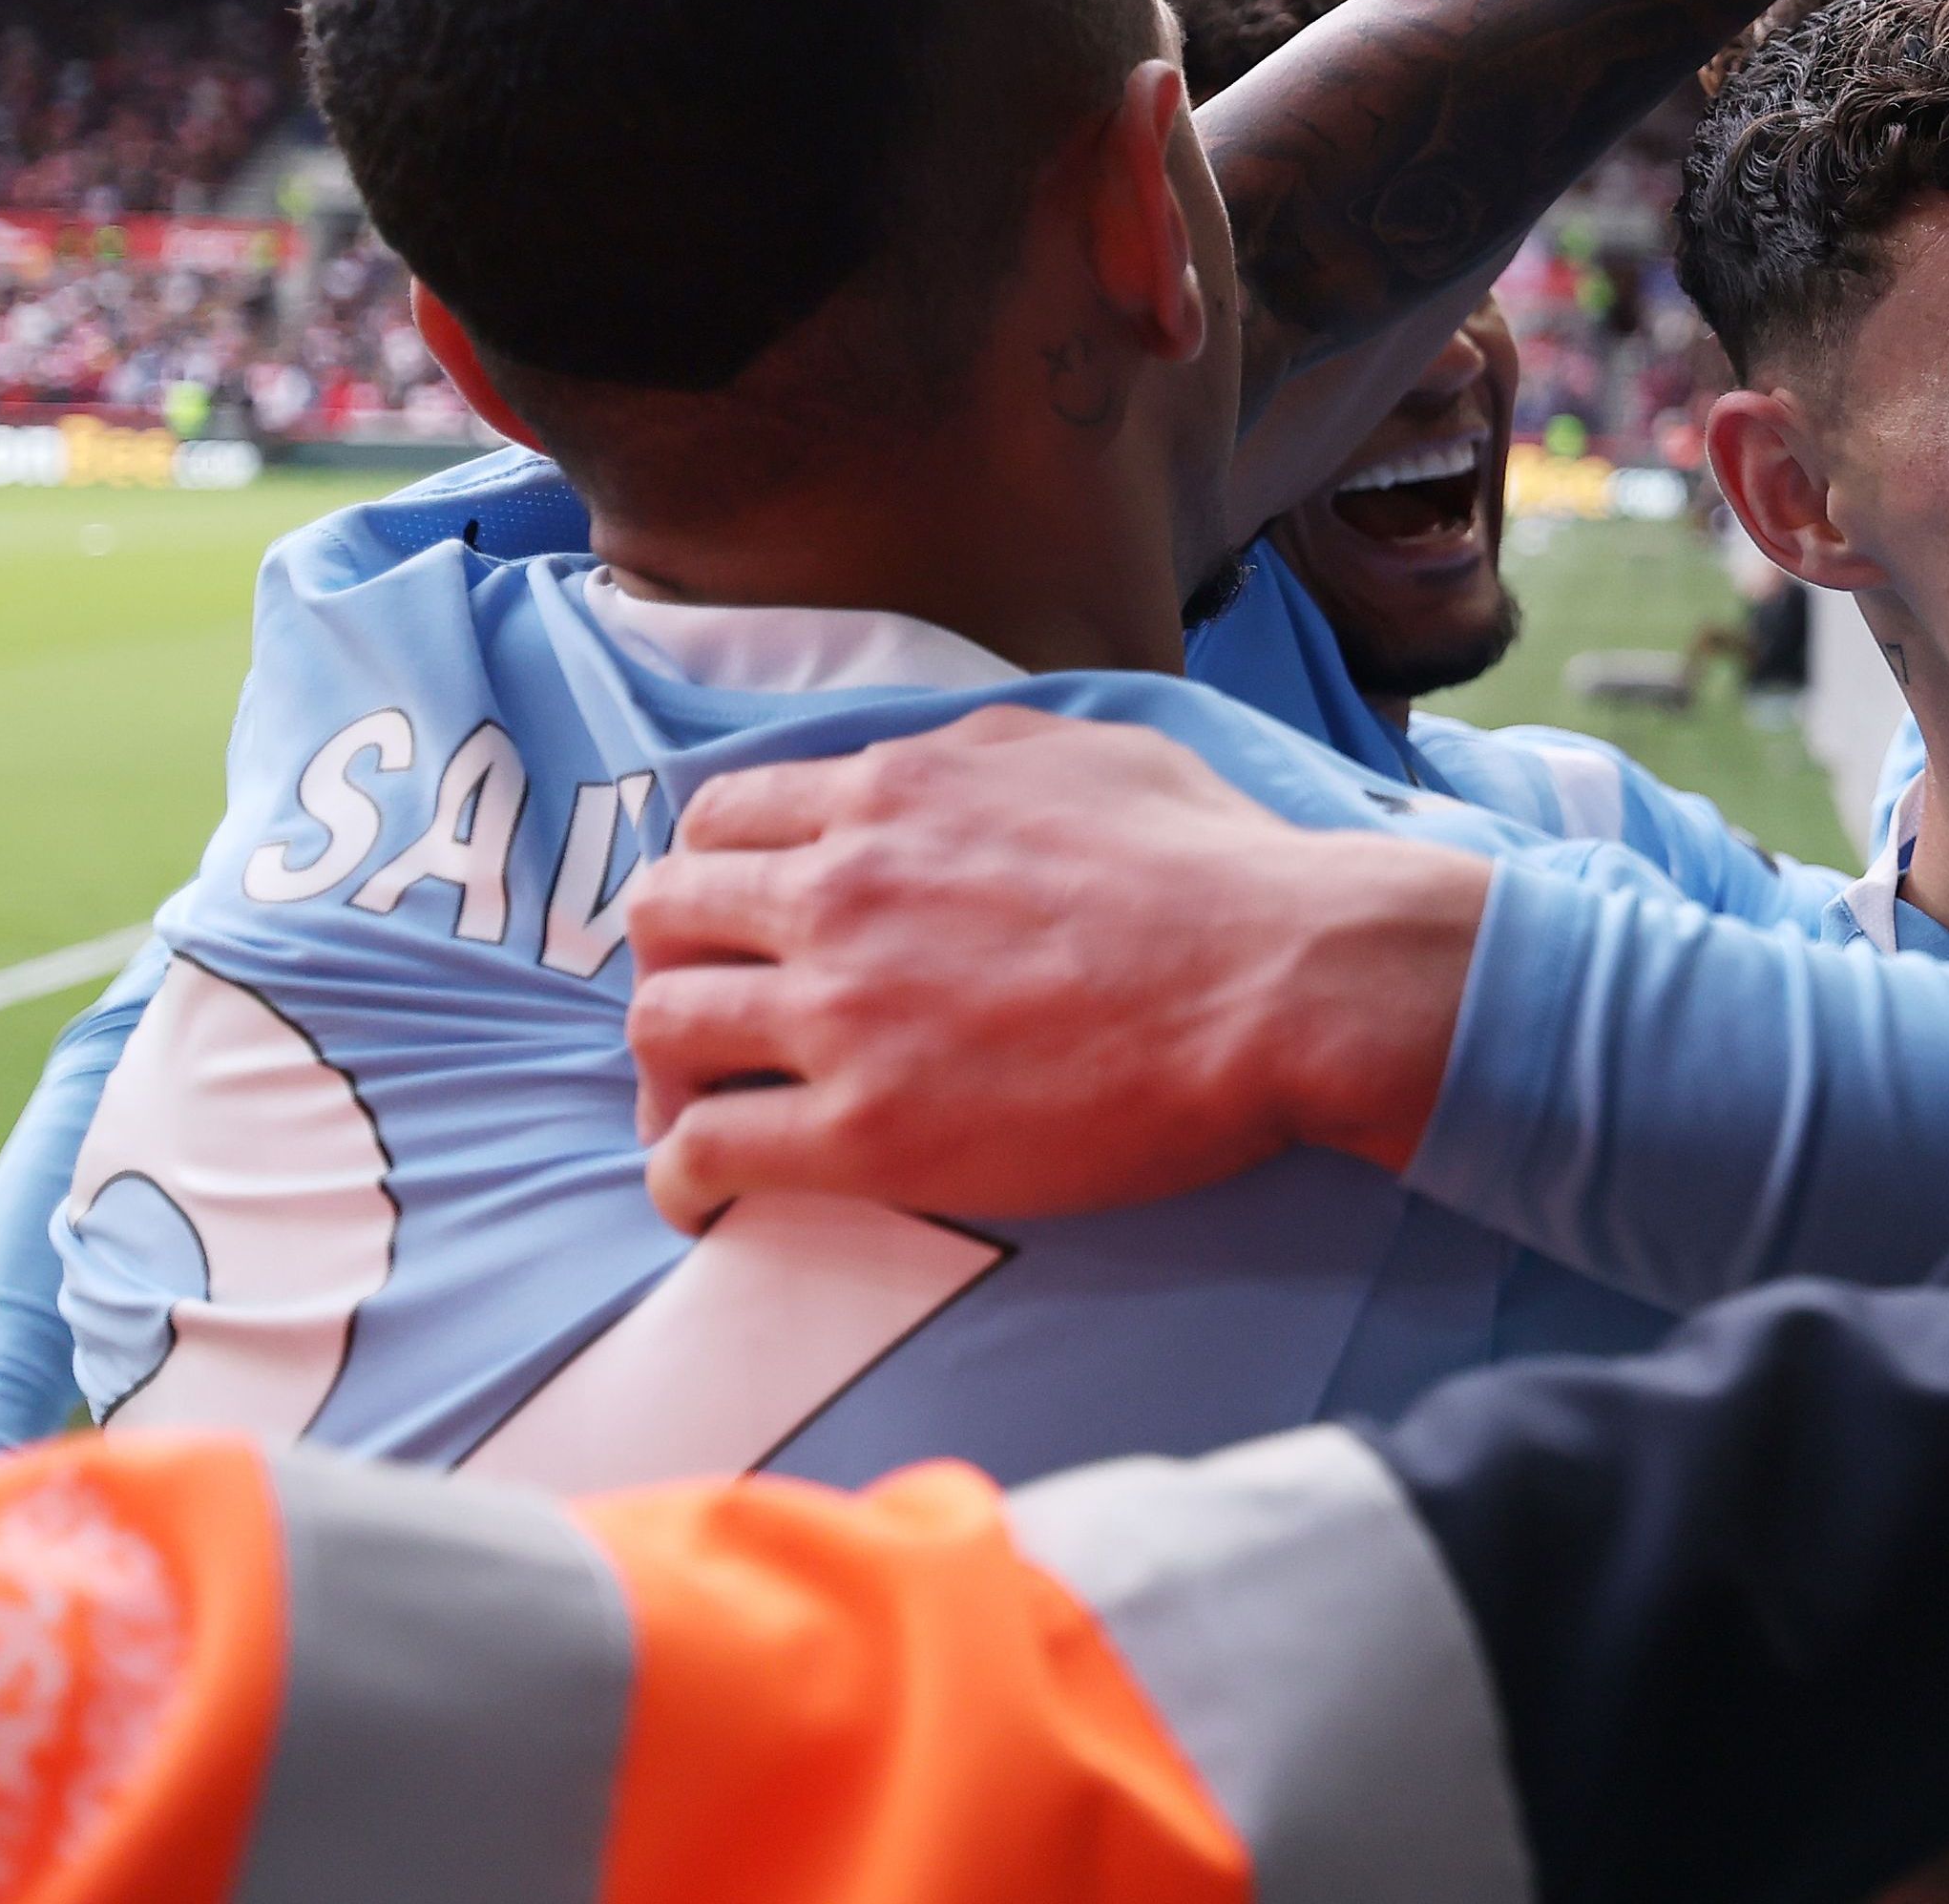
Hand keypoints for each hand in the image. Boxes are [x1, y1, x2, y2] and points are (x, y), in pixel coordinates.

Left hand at [623, 708, 1488, 1230]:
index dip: (713, 871)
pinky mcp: (863, 1128)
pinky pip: (706, 1152)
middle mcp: (841, 887)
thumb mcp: (1093, 753)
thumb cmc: (1227, 868)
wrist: (1286, 979)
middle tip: (713, 1014)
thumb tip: (949, 775)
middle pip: (663, 913)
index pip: (721, 816)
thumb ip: (985, 760)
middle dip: (674, 961)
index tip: (736, 919)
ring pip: (663, 1027)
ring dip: (669, 1072)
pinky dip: (684, 1177)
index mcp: (894, 792)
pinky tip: (707, 1195)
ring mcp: (842, 1008)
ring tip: (700, 1112)